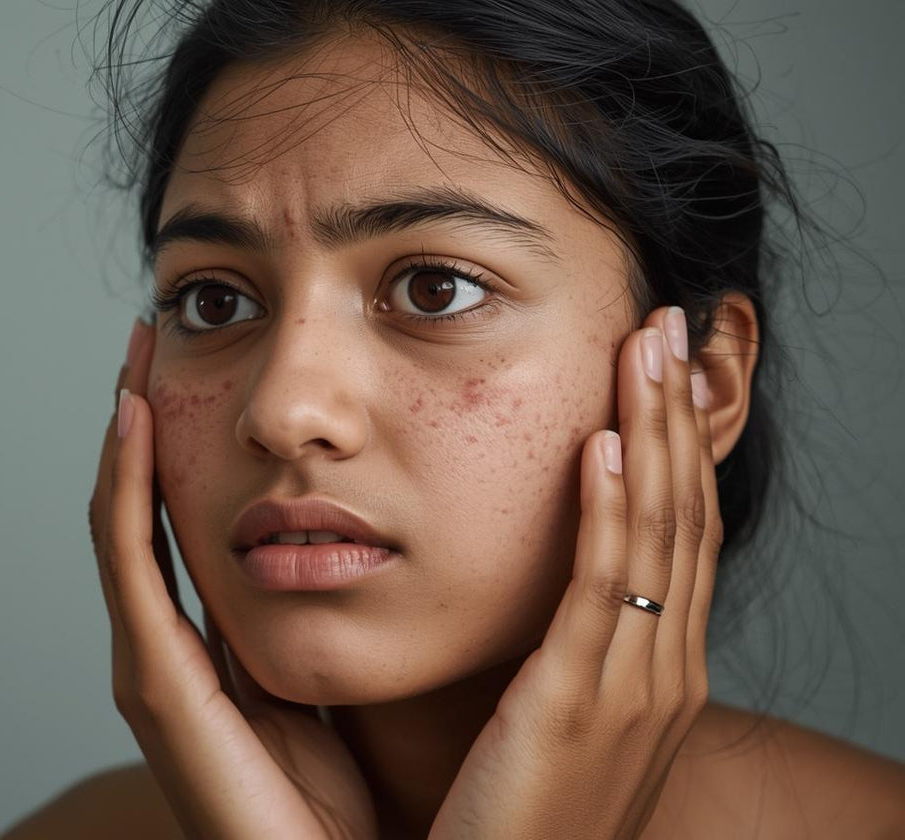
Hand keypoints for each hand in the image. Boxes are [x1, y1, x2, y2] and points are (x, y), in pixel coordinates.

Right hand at [88, 320, 375, 839]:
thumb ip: (321, 627)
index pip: (174, 524)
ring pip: (121, 523)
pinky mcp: (157, 688)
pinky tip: (135, 419)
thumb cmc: (343, 806)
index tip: (193, 359)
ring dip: (123, 434)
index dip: (172, 444)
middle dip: (137, 421)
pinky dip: (126, 488)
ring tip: (136, 354)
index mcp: (204, 653)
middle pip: (134, 511)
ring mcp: (150, 668)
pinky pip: (133, 565)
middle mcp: (162, 653)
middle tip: (149, 334)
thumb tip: (356, 553)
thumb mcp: (328, 685)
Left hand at [430, 306, 718, 838]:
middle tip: (664, 324)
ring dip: (650, 434)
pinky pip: (604, 592)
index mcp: (655, 673)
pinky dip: (610, 515)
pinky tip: (601, 448)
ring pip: (658, 535)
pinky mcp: (576, 708)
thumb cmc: (504, 818)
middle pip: (684, 515)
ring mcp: (631, 690)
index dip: (673, 445)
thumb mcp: (547, 721)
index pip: (679, 535)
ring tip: (643, 349)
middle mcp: (662, 674)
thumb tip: (518, 584)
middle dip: (674, 416)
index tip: (654, 367)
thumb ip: (550, 652)